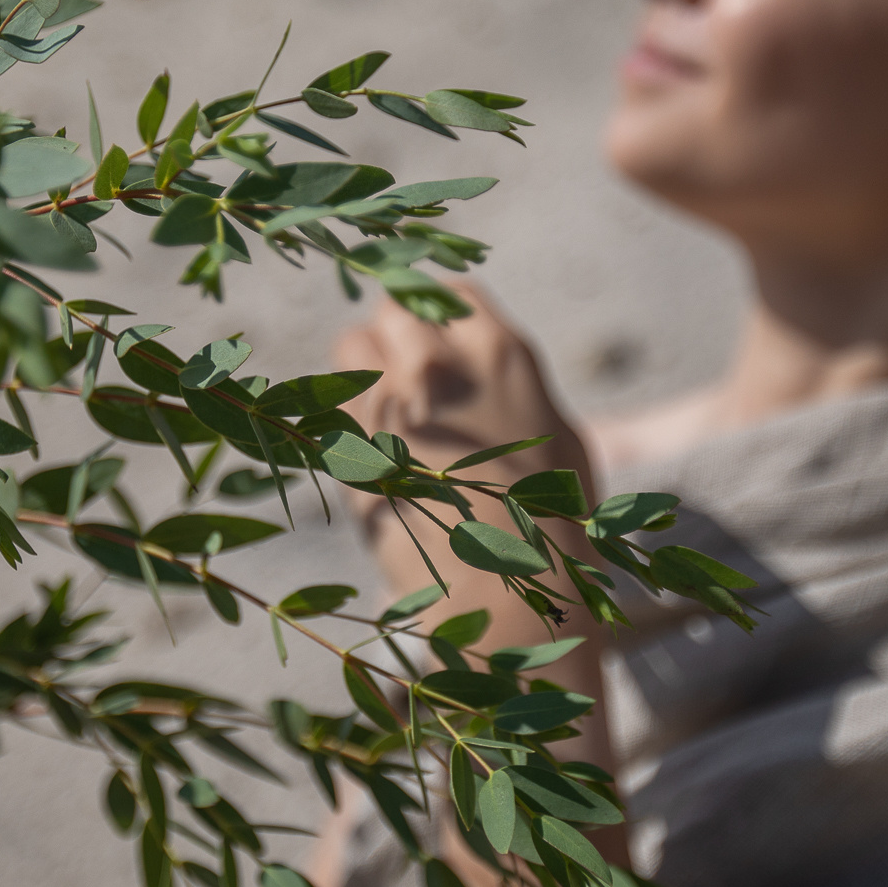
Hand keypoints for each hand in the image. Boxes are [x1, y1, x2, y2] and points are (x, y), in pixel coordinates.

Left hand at [334, 283, 592, 595]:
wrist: (506, 591)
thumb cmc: (550, 522)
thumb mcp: (558, 436)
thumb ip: (514, 388)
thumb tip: (486, 370)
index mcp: (500, 352)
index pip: (452, 295)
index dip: (440, 316)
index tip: (436, 343)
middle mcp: (439, 362)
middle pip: (395, 307)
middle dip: (396, 335)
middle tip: (403, 377)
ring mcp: (388, 399)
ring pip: (352, 343)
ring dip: (363, 367)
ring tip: (382, 411)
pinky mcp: (348, 441)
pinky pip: (328, 398)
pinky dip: (341, 413)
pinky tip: (365, 444)